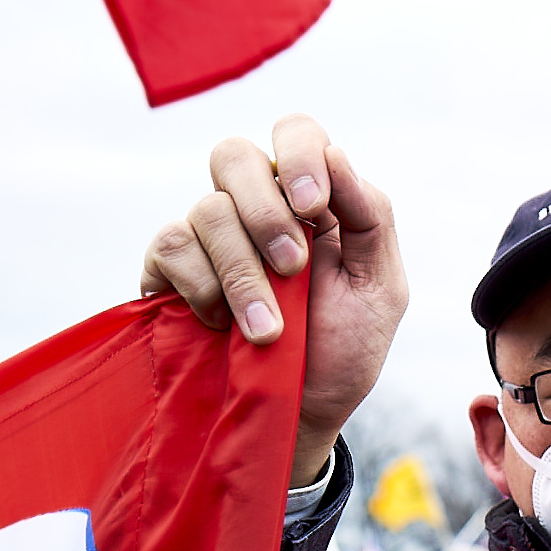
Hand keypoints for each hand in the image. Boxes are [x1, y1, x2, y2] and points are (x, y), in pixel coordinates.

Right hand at [141, 115, 409, 487]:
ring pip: (209, 210)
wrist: (297, 417)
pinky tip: (223, 324)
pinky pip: (172, 247)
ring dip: (244, 274)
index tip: (315, 209)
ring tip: (269, 329)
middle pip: (235, 155)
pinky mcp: (169, 268)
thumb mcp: (381, 291)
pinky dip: (205, 289)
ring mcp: (208, 235)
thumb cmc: (341, 353)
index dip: (301, 156)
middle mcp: (254, 206)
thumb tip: (337, 154)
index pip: (296, 133)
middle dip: (266, 211)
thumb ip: (371, 217)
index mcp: (309, 200)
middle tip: (294, 267)